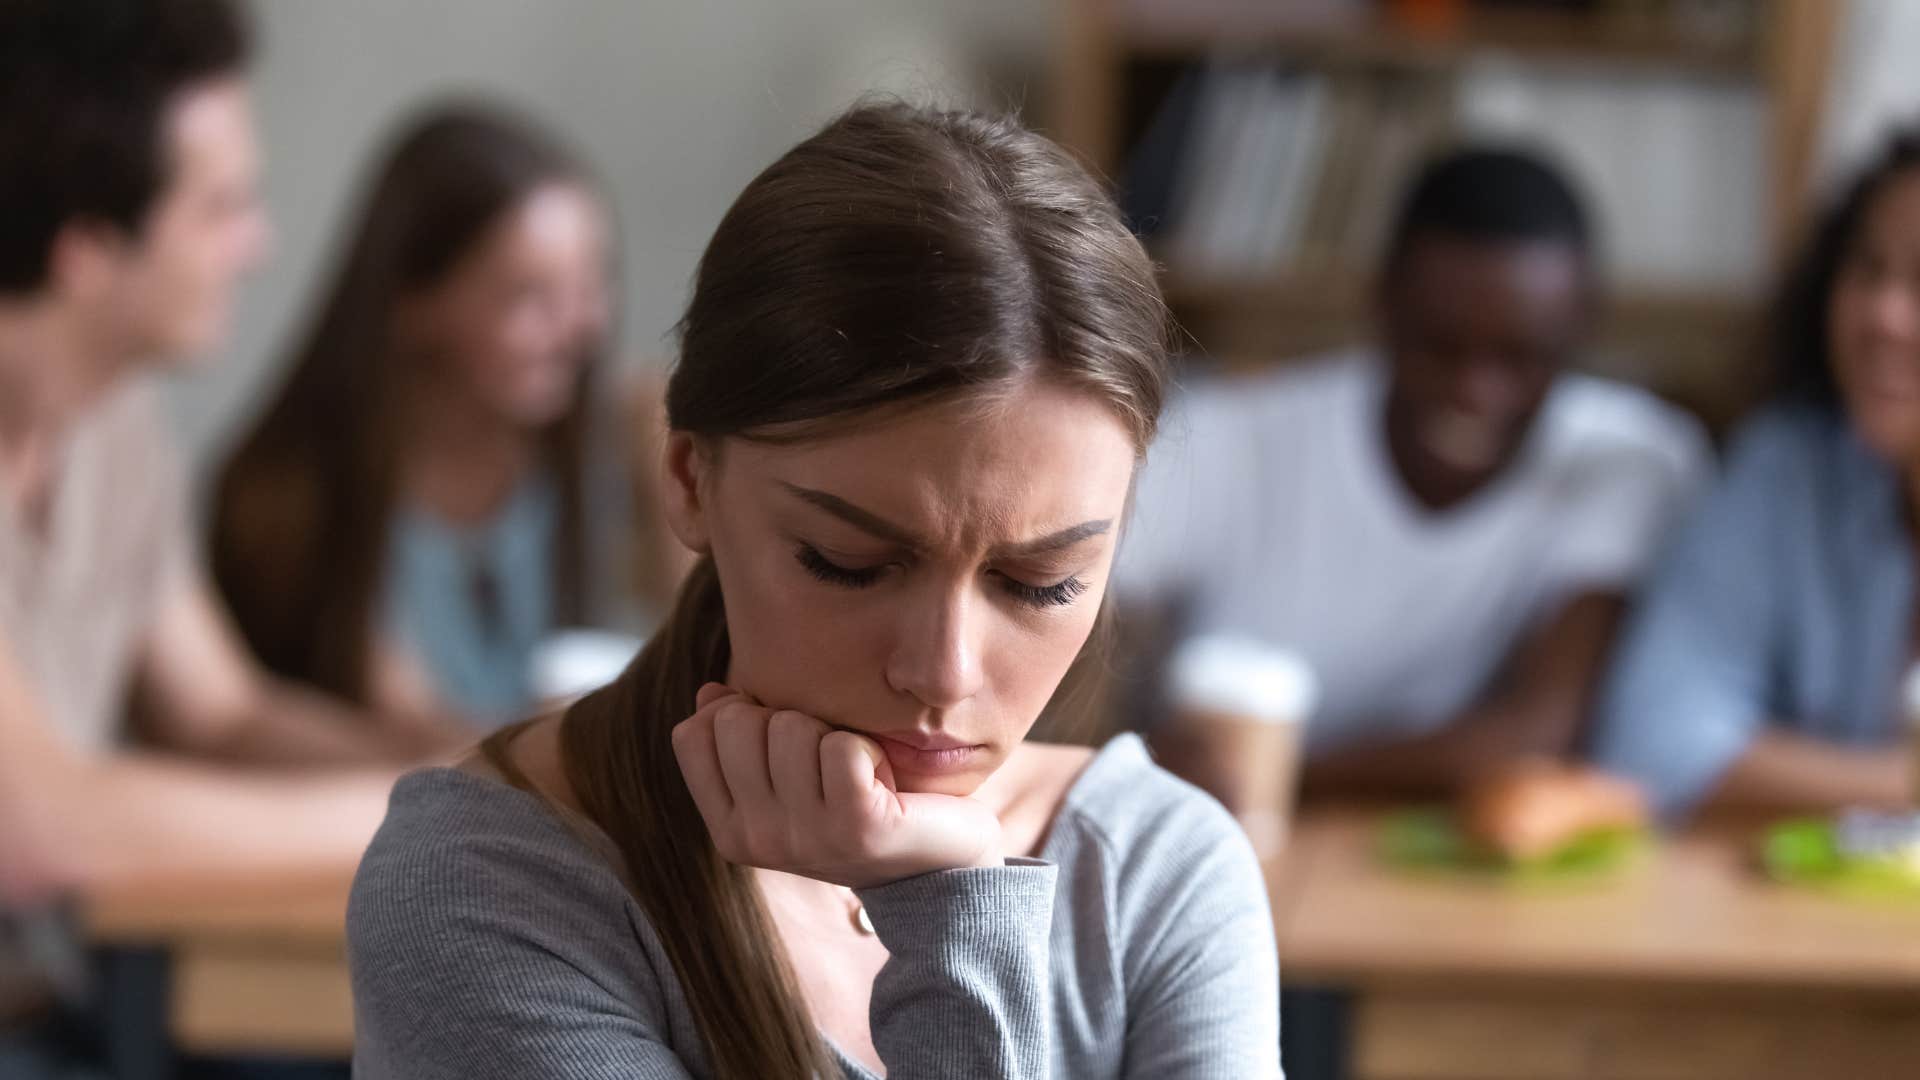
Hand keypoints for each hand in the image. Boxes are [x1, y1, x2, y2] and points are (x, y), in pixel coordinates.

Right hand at [671, 683, 1003, 888]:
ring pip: (791, 727)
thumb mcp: (785, 777)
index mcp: (729, 830)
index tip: (779, 742)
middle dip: (788, 721)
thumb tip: (710, 691)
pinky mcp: (857, 827)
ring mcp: (805, 838)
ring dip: (833, 735)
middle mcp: (757, 840)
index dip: (736, 714)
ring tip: (856, 776)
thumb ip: (740, 738)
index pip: (693, 734)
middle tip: (825, 763)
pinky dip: (870, 750)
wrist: (934, 865)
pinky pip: (843, 747)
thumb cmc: (855, 806)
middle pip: (739, 721)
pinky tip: (883, 784)